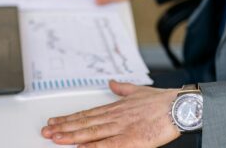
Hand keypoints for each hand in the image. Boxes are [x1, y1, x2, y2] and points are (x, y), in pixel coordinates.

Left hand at [41, 80, 180, 147]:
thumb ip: (122, 88)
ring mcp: (122, 128)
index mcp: (115, 107)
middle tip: (47, 130)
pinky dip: (94, 147)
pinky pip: (109, 145)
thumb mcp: (138, 91)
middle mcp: (114, 117)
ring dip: (72, 135)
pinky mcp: (132, 140)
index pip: (87, 114)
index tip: (55, 121)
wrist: (178, 105)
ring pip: (92, 132)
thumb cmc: (161, 100)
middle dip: (64, 127)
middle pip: (85, 123)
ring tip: (56, 137)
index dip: (69, 118)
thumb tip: (111, 82)